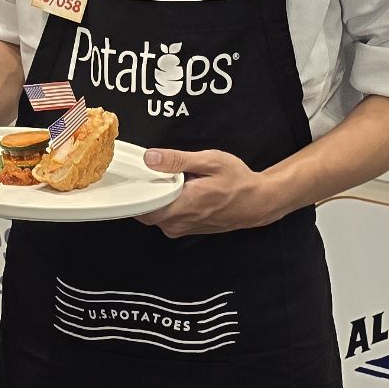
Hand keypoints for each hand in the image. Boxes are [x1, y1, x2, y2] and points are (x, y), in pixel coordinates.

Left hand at [137, 145, 276, 236]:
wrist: (257, 202)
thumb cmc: (237, 182)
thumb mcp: (210, 161)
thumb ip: (177, 160)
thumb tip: (150, 158)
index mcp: (182, 206)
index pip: (142, 206)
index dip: (133, 190)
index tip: (132, 175)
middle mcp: (179, 222)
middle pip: (143, 212)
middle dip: (141, 193)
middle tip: (147, 173)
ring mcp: (181, 229)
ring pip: (153, 215)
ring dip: (153, 199)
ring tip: (163, 180)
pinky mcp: (185, 229)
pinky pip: (164, 218)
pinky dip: (162, 204)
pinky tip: (172, 190)